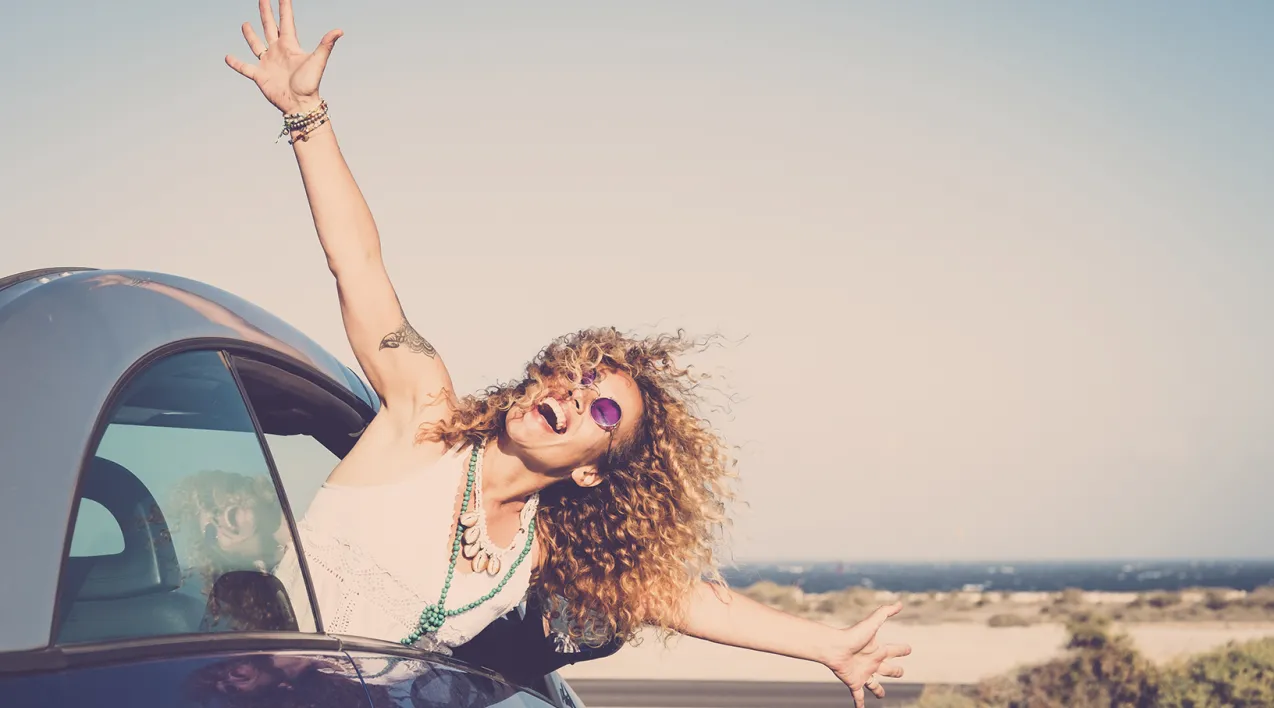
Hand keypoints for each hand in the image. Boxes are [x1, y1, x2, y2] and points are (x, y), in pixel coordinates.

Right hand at [225, 0, 341, 114]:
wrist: (300, 105)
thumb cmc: (310, 84)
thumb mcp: (317, 61)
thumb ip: (326, 45)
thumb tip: (339, 30)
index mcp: (290, 45)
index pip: (286, 21)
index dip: (284, 7)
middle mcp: (278, 51)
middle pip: (270, 27)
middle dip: (266, 13)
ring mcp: (268, 63)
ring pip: (256, 44)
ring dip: (250, 35)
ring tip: (245, 24)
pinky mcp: (260, 75)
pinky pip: (245, 67)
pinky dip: (236, 63)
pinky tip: (228, 57)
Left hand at [822, 602, 911, 707]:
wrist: (834, 647)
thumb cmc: (853, 635)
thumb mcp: (872, 623)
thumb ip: (885, 612)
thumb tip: (900, 603)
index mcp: (878, 650)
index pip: (895, 651)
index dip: (902, 650)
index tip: (908, 649)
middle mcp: (872, 662)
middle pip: (888, 670)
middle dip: (896, 671)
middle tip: (901, 672)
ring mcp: (863, 673)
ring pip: (874, 685)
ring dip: (878, 690)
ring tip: (881, 696)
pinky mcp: (854, 683)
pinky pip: (859, 696)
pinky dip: (860, 704)